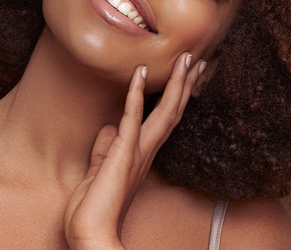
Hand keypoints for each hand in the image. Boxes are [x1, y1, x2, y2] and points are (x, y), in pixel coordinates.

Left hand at [63, 53, 205, 249]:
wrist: (91, 235)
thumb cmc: (93, 208)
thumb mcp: (99, 171)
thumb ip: (106, 149)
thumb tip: (108, 128)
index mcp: (141, 155)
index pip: (162, 120)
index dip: (175, 96)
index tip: (186, 75)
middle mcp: (145, 152)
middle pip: (172, 111)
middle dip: (185, 84)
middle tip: (198, 59)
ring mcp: (136, 152)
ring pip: (162, 112)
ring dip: (175, 83)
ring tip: (186, 59)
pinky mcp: (123, 154)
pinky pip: (132, 119)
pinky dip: (136, 95)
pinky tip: (139, 73)